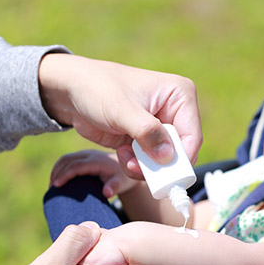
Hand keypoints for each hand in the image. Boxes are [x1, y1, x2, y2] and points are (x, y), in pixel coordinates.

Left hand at [39, 54, 202, 178]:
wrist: (71, 90)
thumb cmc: (97, 89)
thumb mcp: (122, 110)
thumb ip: (147, 132)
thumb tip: (168, 157)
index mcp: (179, 95)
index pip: (192, 136)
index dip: (180, 159)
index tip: (163, 176)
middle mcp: (175, 111)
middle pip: (180, 152)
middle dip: (157, 165)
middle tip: (135, 168)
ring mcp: (160, 127)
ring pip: (164, 161)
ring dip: (144, 166)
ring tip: (124, 157)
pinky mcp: (145, 139)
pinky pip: (149, 163)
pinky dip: (135, 165)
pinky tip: (121, 152)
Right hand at [50, 150, 137, 197]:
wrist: (126, 168)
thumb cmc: (123, 178)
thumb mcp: (122, 184)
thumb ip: (114, 187)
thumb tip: (106, 193)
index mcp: (97, 161)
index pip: (77, 165)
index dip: (65, 174)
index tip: (56, 185)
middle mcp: (90, 155)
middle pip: (67, 160)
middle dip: (56, 173)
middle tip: (51, 189)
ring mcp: (85, 154)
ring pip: (65, 158)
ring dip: (56, 170)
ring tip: (52, 186)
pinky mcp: (83, 156)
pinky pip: (67, 160)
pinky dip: (59, 169)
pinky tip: (57, 180)